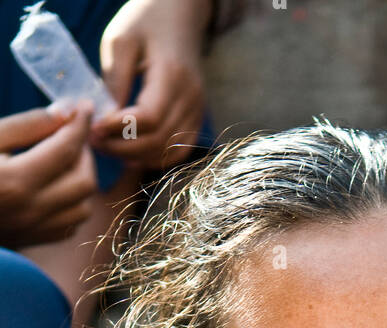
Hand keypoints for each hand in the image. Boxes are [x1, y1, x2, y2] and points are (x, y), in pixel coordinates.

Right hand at [0, 104, 96, 246]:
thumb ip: (26, 126)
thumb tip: (65, 113)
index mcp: (16, 181)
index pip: (66, 149)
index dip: (81, 124)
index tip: (85, 107)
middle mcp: (30, 210)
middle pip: (84, 182)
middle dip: (85, 153)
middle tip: (72, 133)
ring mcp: (32, 230)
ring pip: (83, 208)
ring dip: (83, 179)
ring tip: (67, 158)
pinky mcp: (30, 240)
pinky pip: (70, 225)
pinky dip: (74, 203)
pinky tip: (59, 184)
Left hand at [90, 0, 210, 168]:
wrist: (180, 14)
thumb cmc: (146, 21)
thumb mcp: (120, 40)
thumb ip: (115, 79)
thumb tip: (106, 119)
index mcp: (171, 74)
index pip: (149, 117)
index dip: (119, 129)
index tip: (93, 127)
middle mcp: (190, 97)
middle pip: (158, 140)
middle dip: (122, 147)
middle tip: (94, 141)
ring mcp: (196, 110)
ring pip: (168, 151)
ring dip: (136, 156)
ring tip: (109, 147)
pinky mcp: (195, 117)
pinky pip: (178, 151)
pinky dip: (156, 158)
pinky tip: (133, 152)